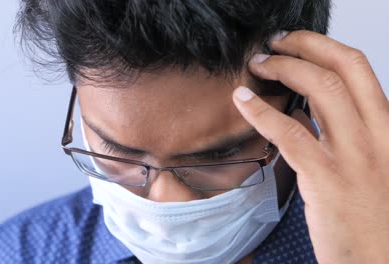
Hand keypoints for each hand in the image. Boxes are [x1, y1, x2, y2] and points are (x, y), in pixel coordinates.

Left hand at [232, 30, 388, 262]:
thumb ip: (339, 134)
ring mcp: (354, 156)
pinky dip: (262, 111)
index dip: (323, 47)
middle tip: (272, 44)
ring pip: (320, 90)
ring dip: (282, 69)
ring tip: (257, 66)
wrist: (380, 260)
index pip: (358, 68)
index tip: (296, 42)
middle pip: (340, 69)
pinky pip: (290, 133)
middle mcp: (378, 134)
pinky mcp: (328, 179)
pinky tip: (242, 100)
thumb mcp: (367, 164)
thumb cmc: (371, 215)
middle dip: (303, 47)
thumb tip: (301, 111)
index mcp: (387, 128)